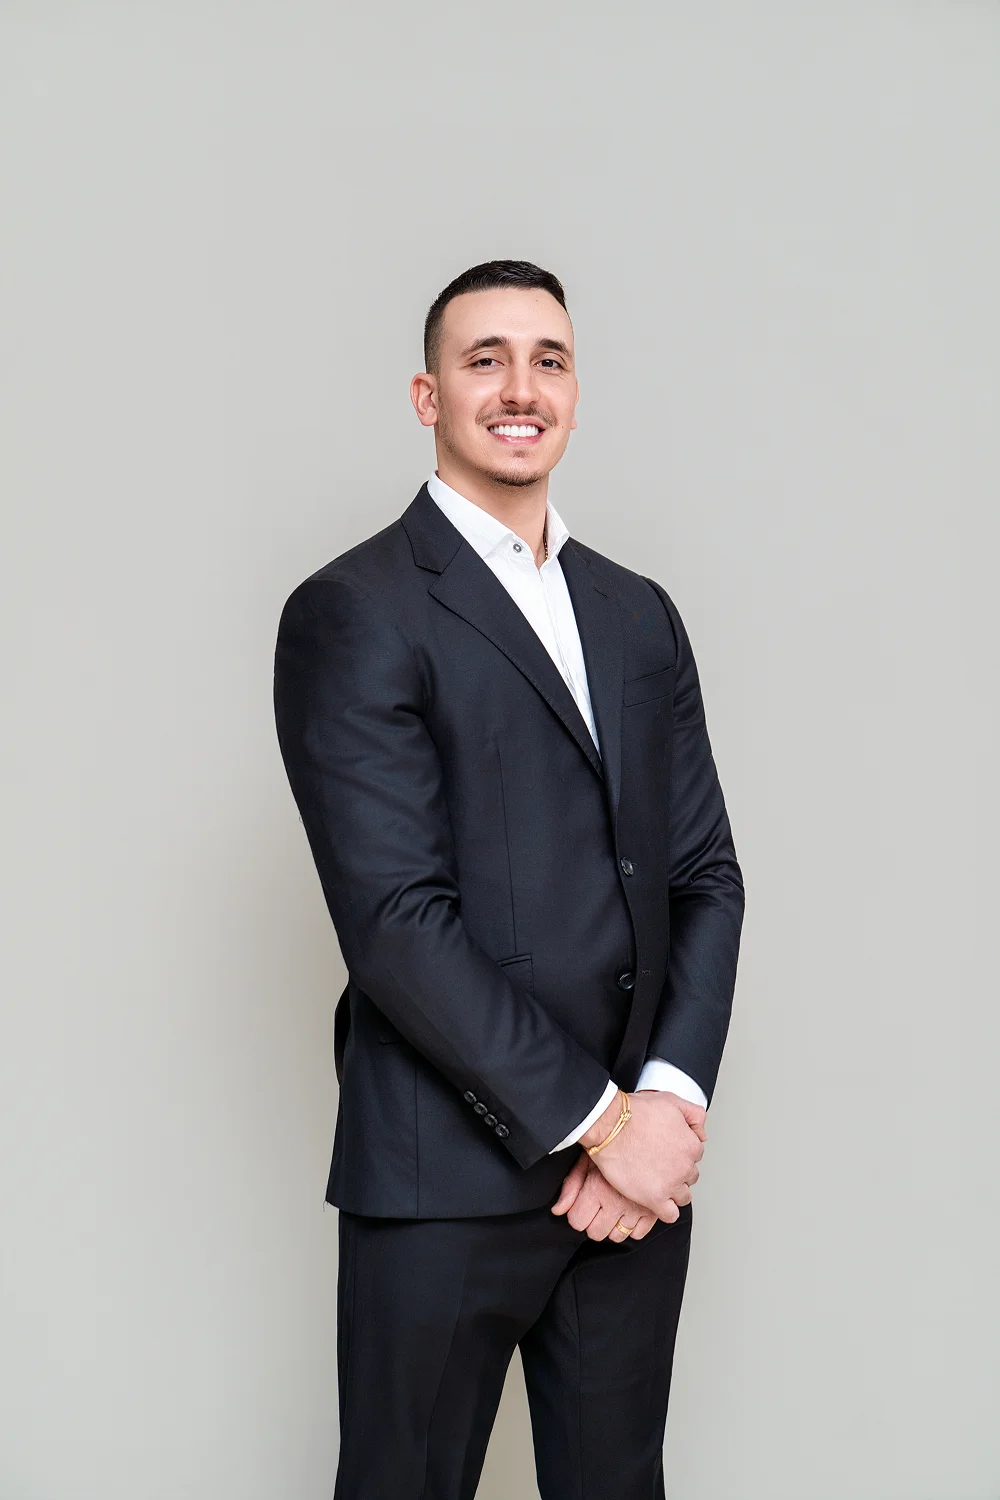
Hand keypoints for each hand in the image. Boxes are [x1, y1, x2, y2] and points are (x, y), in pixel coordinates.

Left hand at [551, 1151, 658, 1240]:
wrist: (640, 1130)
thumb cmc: (612, 1141)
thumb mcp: (586, 1161)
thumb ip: (570, 1187)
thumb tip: (558, 1210)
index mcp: (596, 1190)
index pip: (577, 1221)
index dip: (578, 1215)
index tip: (583, 1207)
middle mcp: (616, 1203)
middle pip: (596, 1233)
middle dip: (595, 1223)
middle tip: (600, 1208)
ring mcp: (637, 1208)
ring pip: (618, 1236)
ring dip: (615, 1225)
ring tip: (616, 1208)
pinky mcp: (654, 1209)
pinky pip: (640, 1233)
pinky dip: (635, 1226)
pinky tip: (631, 1212)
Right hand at [581, 1089, 704, 1220]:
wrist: (610, 1126)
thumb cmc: (636, 1112)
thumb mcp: (671, 1101)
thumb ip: (694, 1115)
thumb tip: (702, 1133)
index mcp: (691, 1145)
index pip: (695, 1155)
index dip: (681, 1152)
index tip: (668, 1151)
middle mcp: (685, 1167)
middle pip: (690, 1176)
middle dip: (678, 1171)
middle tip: (660, 1164)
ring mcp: (671, 1184)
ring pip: (683, 1196)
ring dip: (674, 1191)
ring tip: (658, 1182)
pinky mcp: (654, 1199)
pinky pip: (670, 1214)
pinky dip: (666, 1210)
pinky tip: (657, 1201)